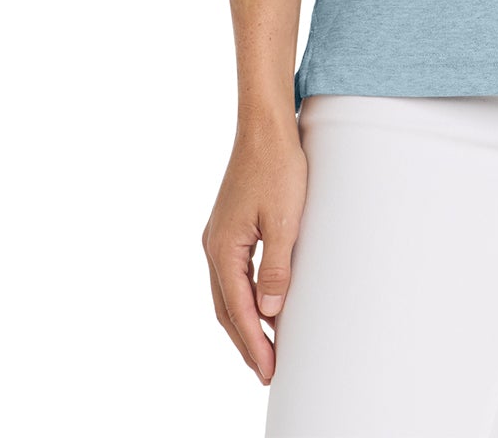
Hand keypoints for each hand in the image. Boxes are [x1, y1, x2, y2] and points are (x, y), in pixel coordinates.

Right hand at [202, 117, 307, 385]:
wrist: (265, 126)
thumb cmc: (277, 166)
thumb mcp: (284, 220)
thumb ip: (276, 269)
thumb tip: (268, 314)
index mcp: (222, 249)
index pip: (237, 311)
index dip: (253, 344)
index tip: (269, 371)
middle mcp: (213, 246)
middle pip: (225, 308)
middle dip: (245, 342)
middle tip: (267, 371)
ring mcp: (218, 236)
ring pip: (226, 294)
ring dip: (242, 323)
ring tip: (263, 348)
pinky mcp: (229, 226)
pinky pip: (231, 275)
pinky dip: (242, 298)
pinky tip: (258, 305)